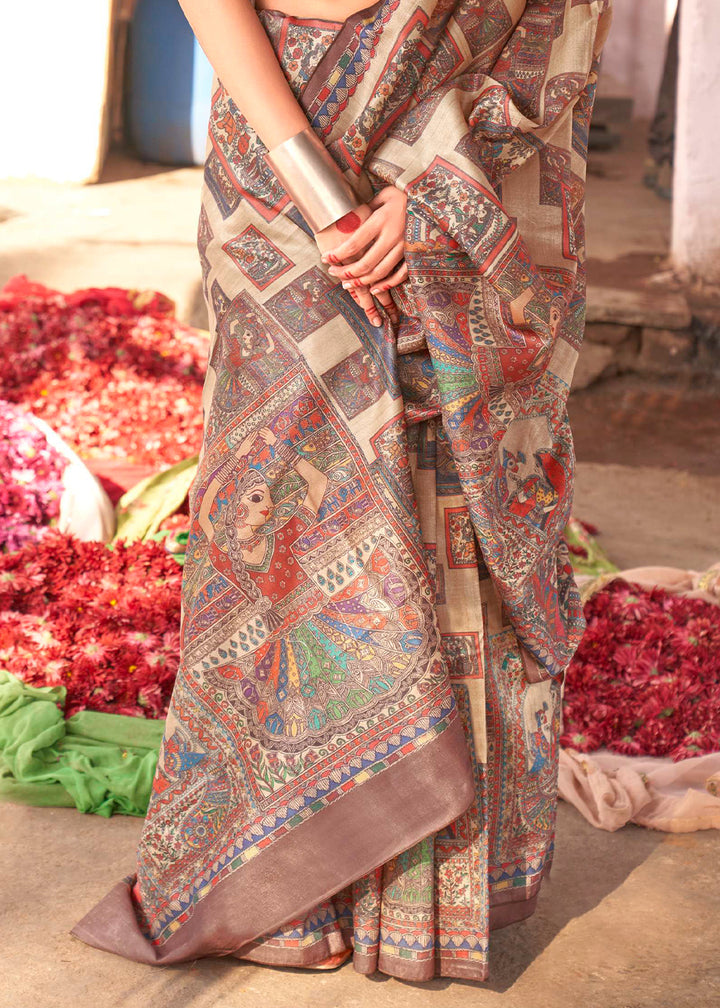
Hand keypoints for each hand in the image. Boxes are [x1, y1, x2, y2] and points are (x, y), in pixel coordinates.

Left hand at [315, 187, 407, 326]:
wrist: (431, 198)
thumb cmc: (404, 194)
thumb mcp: (383, 196)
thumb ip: (367, 210)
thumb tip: (349, 221)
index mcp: (382, 220)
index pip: (354, 243)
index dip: (338, 254)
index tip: (325, 258)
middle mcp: (393, 236)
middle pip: (365, 263)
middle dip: (346, 272)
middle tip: (334, 273)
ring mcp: (405, 247)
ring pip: (380, 272)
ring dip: (362, 282)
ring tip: (348, 284)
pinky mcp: (415, 254)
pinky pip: (400, 275)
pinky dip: (387, 285)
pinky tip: (374, 289)